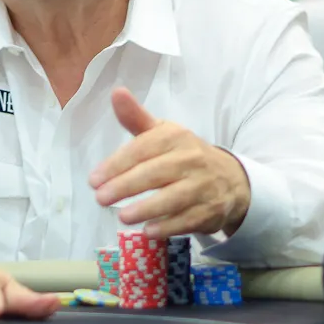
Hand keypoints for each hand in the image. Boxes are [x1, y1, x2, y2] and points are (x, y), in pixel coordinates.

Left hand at [89, 87, 250, 237]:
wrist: (229, 178)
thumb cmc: (184, 154)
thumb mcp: (162, 132)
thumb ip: (136, 117)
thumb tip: (117, 92)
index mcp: (175, 136)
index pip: (143, 148)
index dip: (117, 164)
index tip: (94, 179)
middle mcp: (191, 159)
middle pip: (156, 172)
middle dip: (126, 186)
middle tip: (100, 198)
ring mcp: (203, 186)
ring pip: (174, 198)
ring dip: (147, 208)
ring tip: (122, 216)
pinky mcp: (210, 210)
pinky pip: (188, 220)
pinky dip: (168, 227)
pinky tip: (148, 232)